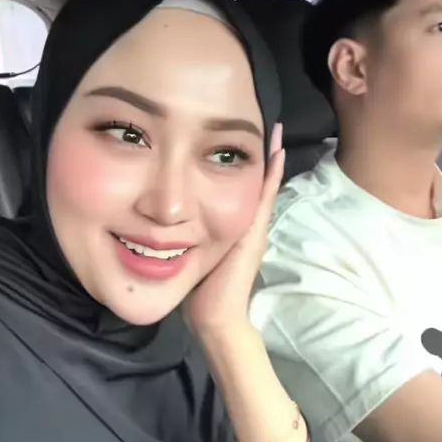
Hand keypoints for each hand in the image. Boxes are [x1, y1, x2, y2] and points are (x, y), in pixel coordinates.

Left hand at [184, 124, 284, 342]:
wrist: (215, 317)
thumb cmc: (200, 292)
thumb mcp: (194, 255)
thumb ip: (187, 239)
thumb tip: (163, 226)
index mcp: (234, 229)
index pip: (239, 190)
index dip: (243, 167)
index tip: (244, 139)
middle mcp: (248, 224)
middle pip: (255, 183)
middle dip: (260, 155)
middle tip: (268, 124)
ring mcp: (254, 227)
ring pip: (263, 185)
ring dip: (270, 157)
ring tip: (276, 129)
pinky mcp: (255, 232)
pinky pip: (265, 195)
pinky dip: (272, 173)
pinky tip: (277, 150)